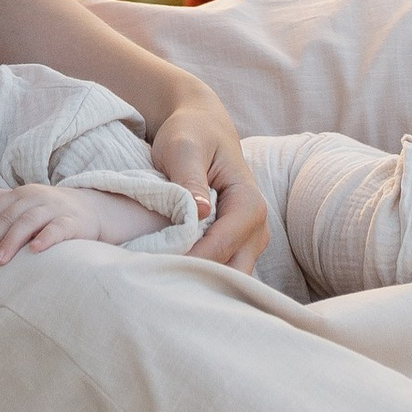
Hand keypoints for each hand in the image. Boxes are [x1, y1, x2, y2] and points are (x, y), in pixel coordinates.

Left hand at [0, 181, 160, 266]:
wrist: (92, 208)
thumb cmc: (50, 210)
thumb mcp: (24, 201)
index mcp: (21, 194)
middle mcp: (36, 197)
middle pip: (8, 217)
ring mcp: (54, 208)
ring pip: (28, 222)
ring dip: (11, 241)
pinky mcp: (73, 222)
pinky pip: (58, 229)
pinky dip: (46, 238)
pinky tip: (35, 251)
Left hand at [151, 92, 267, 270]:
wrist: (202, 129)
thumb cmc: (192, 134)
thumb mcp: (185, 147)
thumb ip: (190, 178)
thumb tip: (200, 212)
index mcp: (250, 203)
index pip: (222, 244)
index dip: (190, 259)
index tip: (154, 265)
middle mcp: (257, 228)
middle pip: (231, 271)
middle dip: (196, 279)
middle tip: (154, 278)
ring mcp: (248, 242)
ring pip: (227, 278)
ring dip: (196, 282)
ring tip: (159, 276)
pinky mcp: (234, 248)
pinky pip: (220, 272)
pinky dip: (198, 277)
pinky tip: (170, 272)